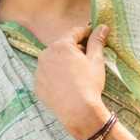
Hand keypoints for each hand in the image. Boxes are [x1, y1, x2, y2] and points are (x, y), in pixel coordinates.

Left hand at [34, 23, 110, 139]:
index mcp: (61, 46)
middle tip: (87, 59)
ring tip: (76, 75)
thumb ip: (97, 41)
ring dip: (63, 62)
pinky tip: (66, 84)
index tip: (92, 35)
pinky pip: (47, 74)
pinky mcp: (37, 84)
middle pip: (62, 46)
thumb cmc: (89, 85)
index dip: (85, 32)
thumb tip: (102, 26)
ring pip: (53, 60)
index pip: (74, 32)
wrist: (78, 112)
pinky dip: (55, 75)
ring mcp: (39, 70)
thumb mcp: (96, 60)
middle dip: (74, 49)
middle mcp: (46, 55)